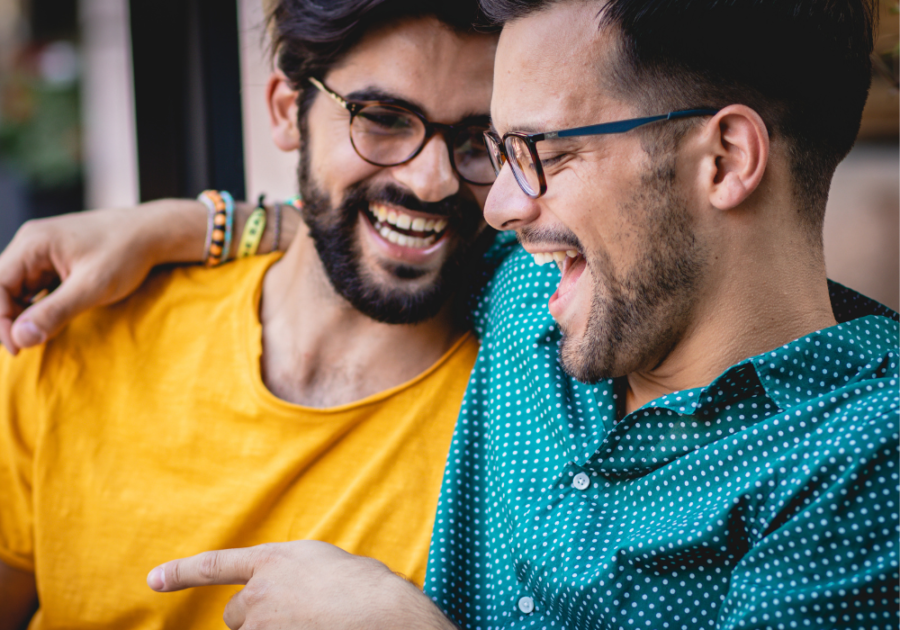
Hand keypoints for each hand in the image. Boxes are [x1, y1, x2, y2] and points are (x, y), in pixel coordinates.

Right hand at [0, 201, 204, 354]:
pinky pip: (34, 286)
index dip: (0, 320)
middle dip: (9, 318)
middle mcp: (31, 243)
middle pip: (1, 287)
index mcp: (33, 243)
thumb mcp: (93, 287)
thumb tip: (20, 337)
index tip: (18, 348)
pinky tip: (51, 320)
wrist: (152, 232)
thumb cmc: (126, 253)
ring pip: (16, 288)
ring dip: (23, 313)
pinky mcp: (54, 260)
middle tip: (26, 346)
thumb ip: (56, 311)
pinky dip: (37, 305)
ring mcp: (41, 251)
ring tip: (41, 334)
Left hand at [146, 541, 455, 629]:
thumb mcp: (325, 563)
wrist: (382, 612)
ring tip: (313, 623)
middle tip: (296, 615)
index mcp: (275, 559)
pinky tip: (310, 627)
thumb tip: (287, 589)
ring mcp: (263, 624)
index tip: (153, 579)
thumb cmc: (367, 588)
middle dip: (256, 617)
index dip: (181, 571)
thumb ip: (295, 571)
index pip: (216, 565)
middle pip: (237, 614)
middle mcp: (260, 591)